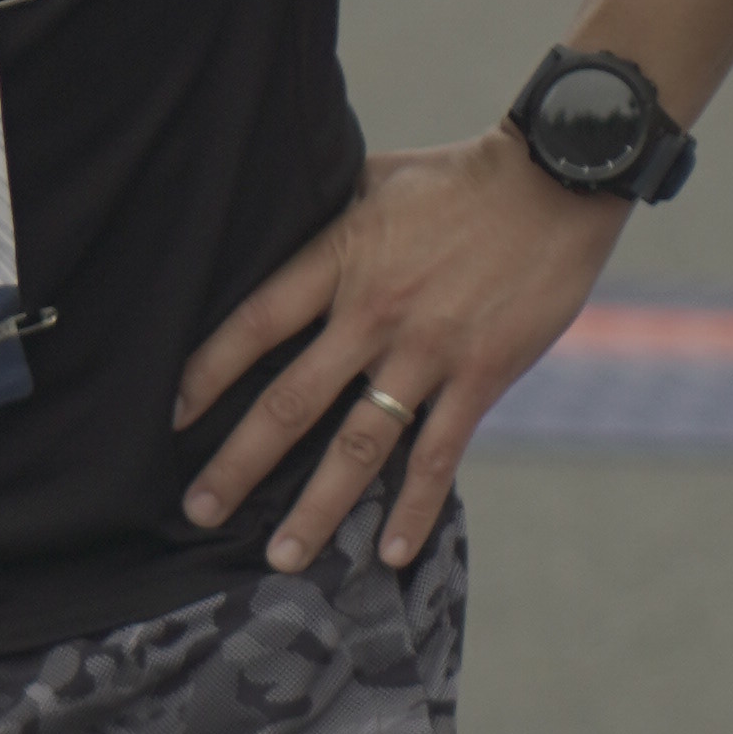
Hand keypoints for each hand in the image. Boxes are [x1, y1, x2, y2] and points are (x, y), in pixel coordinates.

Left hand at [173, 132, 627, 577]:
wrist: (559, 179)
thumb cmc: (463, 175)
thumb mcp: (379, 177)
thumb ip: (331, 214)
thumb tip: (284, 223)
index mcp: (341, 257)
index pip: (255, 324)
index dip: (208, 374)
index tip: (173, 418)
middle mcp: (374, 312)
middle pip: (291, 401)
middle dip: (238, 464)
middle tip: (198, 511)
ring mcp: (429, 350)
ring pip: (359, 445)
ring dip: (317, 508)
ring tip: (284, 558)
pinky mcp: (482, 375)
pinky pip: (438, 455)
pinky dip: (414, 508)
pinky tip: (391, 552)